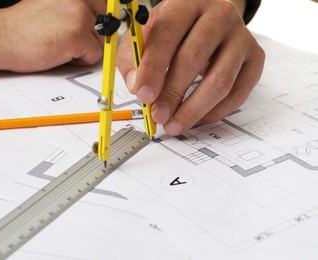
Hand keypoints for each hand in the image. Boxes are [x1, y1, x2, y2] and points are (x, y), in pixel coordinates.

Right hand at [0, 0, 105, 71]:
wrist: (1, 37)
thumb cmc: (23, 25)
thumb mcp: (52, 5)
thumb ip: (74, 7)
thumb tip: (98, 17)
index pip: (103, 4)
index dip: (96, 19)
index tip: (88, 27)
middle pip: (105, 23)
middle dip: (92, 34)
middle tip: (68, 38)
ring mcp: (79, 16)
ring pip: (100, 41)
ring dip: (85, 48)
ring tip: (61, 44)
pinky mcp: (78, 36)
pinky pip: (95, 56)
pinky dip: (81, 60)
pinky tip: (60, 53)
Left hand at [117, 0, 264, 134]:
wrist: (209, 20)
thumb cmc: (174, 31)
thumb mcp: (147, 35)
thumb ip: (134, 59)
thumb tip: (137, 89)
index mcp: (187, 4)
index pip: (168, 33)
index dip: (153, 68)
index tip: (143, 95)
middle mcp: (219, 15)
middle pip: (195, 57)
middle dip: (173, 93)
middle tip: (158, 116)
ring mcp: (241, 37)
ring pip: (220, 81)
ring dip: (194, 109)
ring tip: (175, 124)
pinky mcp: (255, 58)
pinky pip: (238, 93)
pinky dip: (215, 112)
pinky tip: (196, 118)